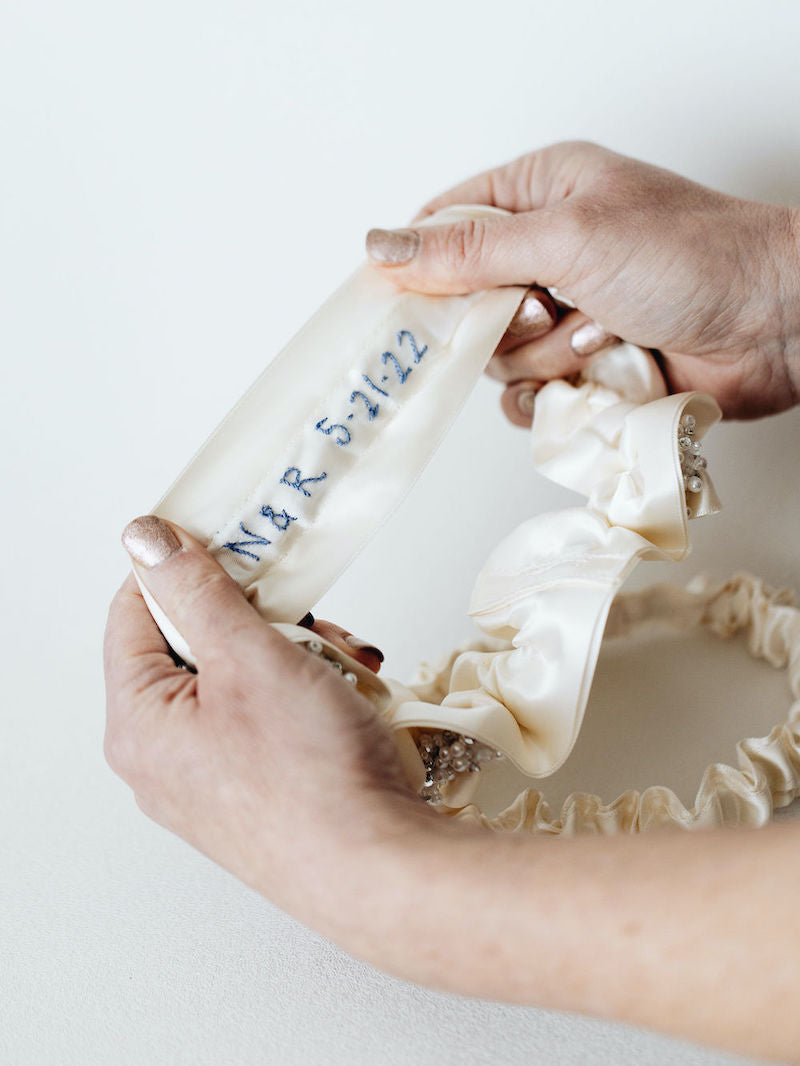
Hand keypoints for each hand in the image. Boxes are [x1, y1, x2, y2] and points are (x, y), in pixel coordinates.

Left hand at [103, 516, 436, 938]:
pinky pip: (266, 717)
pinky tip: (347, 696)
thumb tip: (146, 540)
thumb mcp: (250, 657)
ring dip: (294, 654)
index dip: (184, 568)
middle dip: (261, 619)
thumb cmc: (312, 778)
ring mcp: (209, 778)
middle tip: (307, 618)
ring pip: (240, 678)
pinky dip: (305, 693)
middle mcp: (163, 757)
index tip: (232, 544)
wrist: (379, 869)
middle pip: (194, 644)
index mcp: (139, 722)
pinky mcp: (254, 790)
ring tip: (342, 664)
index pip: (134, 611)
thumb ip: (196, 591)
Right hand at [366, 141, 799, 420]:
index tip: (403, 299)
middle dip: (505, 320)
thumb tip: (382, 246)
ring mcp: (565, 314)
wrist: (773, 323)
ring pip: (498, 359)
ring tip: (603, 333)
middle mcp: (546, 253)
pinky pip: (529, 400)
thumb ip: (471, 249)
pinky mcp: (583, 369)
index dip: (418, 264)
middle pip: (464, 304)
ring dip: (547, 357)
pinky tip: (599, 373)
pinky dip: (558, 396)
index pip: (446, 225)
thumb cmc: (689, 255)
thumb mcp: (568, 236)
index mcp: (539, 194)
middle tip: (549, 308)